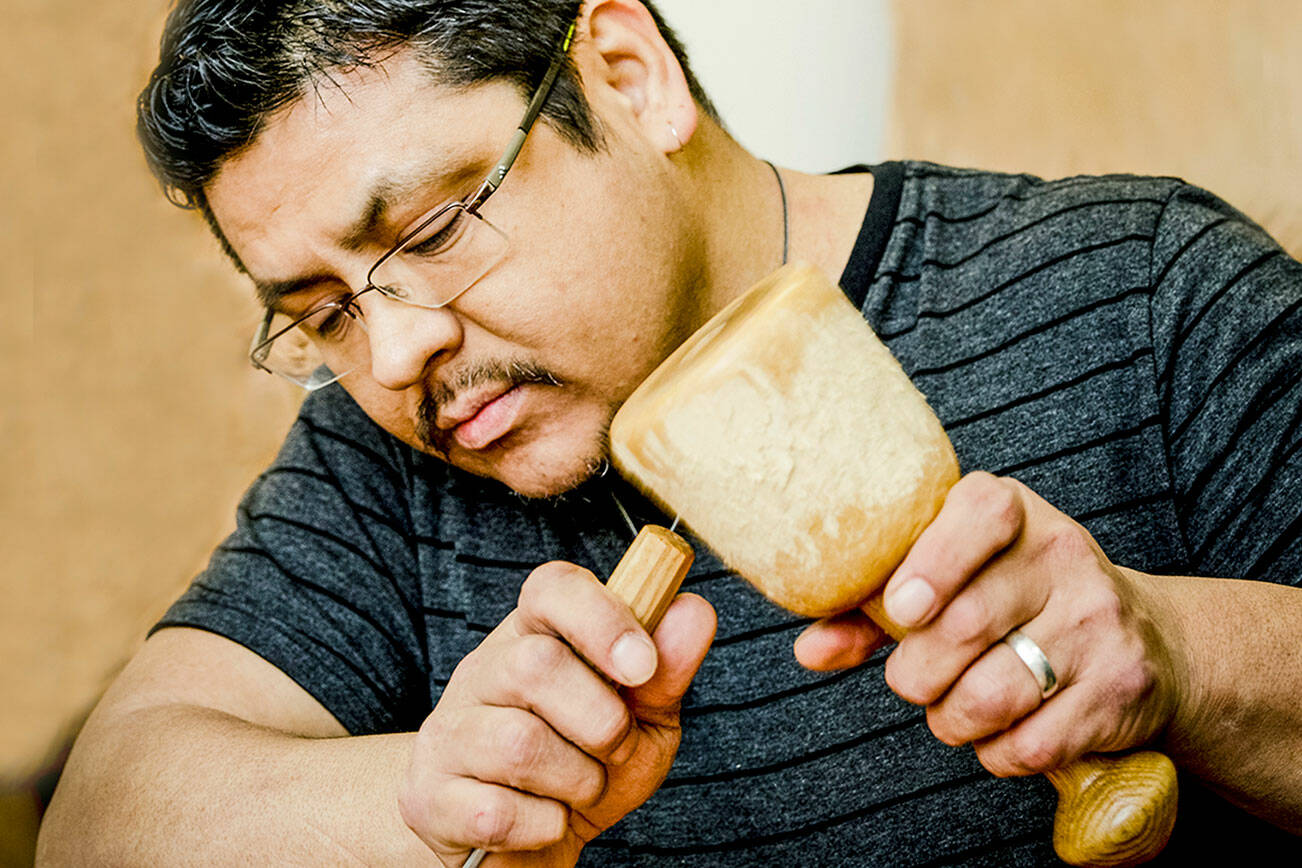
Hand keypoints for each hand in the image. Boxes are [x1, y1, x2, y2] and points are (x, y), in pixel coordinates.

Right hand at [398, 561, 715, 865]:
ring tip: (580, 787)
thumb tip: (694, 611)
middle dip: (600, 721)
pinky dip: (542, 826)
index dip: (601, 618)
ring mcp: (448, 731)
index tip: (643, 666)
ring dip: (577, 780)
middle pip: (536, 666)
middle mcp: (482, 671)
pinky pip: (496, 812)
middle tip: (613, 747)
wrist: (528, 846)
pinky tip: (544, 821)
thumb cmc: (587, 764)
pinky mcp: (429, 796)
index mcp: (535, 634)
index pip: (551, 588)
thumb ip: (667, 671)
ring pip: (518, 744)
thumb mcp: (642, 719)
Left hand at [795, 471, 1185, 776]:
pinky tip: (1002, 732)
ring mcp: (1099, 621)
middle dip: (916, 673)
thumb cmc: (1016, 603)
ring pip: (991, 694)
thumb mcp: (952, 580)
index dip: (932, 563)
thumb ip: (874, 610)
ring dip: (952, 720)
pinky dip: (997, 753)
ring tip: (955, 709)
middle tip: (913, 681)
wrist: (1148, 640)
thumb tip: (809, 650)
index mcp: (1013, 511)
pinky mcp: (1121, 688)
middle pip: (964, 625)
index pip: (979, 514)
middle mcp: (1064, 556)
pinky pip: (1030, 743)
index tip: (901, 608)